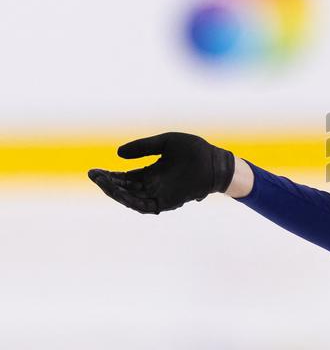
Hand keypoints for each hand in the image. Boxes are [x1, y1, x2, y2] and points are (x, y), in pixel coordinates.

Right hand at [88, 132, 234, 213]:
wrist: (216, 162)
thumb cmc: (195, 150)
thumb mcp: (165, 143)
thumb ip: (143, 147)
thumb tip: (118, 154)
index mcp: (152, 173)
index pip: (125, 177)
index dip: (109, 175)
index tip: (93, 171)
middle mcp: (153, 186)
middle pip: (124, 188)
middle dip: (108, 184)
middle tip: (93, 175)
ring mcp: (160, 195)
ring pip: (131, 198)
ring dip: (116, 192)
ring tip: (102, 182)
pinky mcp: (168, 202)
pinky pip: (146, 205)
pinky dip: (132, 201)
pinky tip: (120, 193)